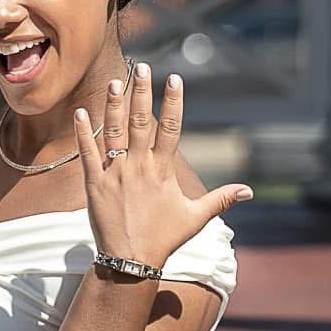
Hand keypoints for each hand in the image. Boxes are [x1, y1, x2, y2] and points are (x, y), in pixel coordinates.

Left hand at [74, 64, 251, 270]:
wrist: (130, 262)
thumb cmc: (163, 240)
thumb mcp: (195, 218)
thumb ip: (220, 199)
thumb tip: (249, 191)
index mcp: (163, 170)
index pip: (171, 127)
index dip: (173, 102)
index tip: (174, 79)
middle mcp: (139, 167)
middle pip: (141, 121)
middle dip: (142, 92)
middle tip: (141, 67)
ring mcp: (115, 174)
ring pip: (113, 132)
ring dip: (114, 105)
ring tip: (116, 81)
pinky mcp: (94, 185)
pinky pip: (87, 154)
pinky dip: (83, 133)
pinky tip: (81, 112)